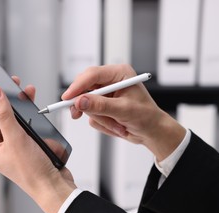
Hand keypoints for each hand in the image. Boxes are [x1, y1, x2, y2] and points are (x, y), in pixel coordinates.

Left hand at [0, 78, 76, 212]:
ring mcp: (11, 145)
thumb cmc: (33, 172)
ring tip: (20, 90)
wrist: (53, 186)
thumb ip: (4, 115)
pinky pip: (21, 123)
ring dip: (15, 104)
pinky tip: (30, 106)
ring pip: (9, 118)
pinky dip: (25, 113)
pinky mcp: (24, 144)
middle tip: (4, 81)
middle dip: (1, 97)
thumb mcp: (16, 139)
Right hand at [62, 64, 185, 160]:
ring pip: (87, 104)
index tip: (67, 98)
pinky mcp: (102, 106)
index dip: (77, 86)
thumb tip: (80, 101)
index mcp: (119, 74)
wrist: (151, 131)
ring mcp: (105, 94)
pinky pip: (91, 115)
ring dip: (100, 118)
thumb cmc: (146, 117)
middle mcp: (111, 81)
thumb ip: (101, 105)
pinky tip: (116, 125)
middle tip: (77, 114)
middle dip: (85, 104)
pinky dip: (102, 123)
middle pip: (84, 87)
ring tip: (116, 124)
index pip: (92, 75)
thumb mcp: (124, 110)